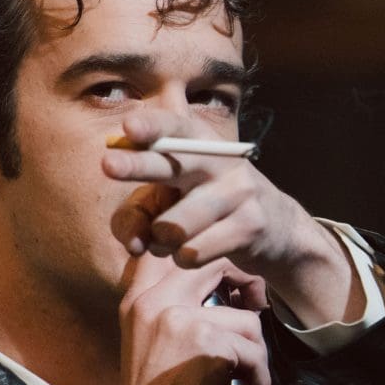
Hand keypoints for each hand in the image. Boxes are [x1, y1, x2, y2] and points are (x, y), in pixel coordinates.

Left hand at [103, 109, 360, 327]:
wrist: (277, 229)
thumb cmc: (209, 209)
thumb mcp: (175, 198)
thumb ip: (142, 212)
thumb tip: (133, 243)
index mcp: (201, 141)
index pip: (176, 128)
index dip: (152, 127)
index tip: (128, 127)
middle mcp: (222, 161)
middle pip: (173, 165)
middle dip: (139, 165)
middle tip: (107, 164)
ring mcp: (239, 193)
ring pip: (175, 226)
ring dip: (162, 241)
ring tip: (172, 239)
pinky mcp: (249, 226)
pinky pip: (193, 252)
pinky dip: (183, 258)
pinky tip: (198, 251)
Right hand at [105, 251, 272, 384]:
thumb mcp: (151, 342)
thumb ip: (174, 308)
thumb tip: (226, 286)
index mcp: (138, 300)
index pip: (173, 247)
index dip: (210, 254)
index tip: (229, 283)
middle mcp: (154, 302)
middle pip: (217, 262)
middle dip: (247, 287)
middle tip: (255, 312)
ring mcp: (179, 319)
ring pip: (247, 318)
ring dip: (255, 353)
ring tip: (242, 378)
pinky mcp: (207, 343)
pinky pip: (255, 350)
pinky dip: (258, 377)